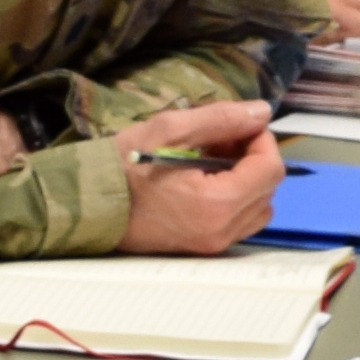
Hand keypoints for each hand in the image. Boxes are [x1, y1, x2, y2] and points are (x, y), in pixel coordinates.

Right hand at [115, 99, 280, 253]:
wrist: (89, 205)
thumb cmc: (123, 166)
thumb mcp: (170, 130)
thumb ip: (222, 119)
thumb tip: (261, 113)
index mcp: (217, 203)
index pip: (270, 168)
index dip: (261, 139)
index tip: (239, 125)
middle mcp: (222, 230)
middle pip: (269, 189)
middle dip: (253, 158)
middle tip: (221, 140)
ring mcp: (213, 243)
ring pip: (259, 208)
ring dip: (247, 179)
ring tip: (213, 160)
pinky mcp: (204, 247)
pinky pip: (240, 222)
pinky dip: (236, 198)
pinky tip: (207, 180)